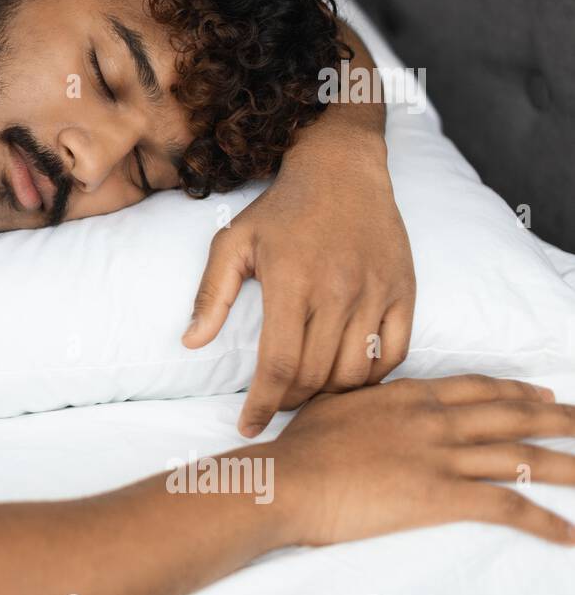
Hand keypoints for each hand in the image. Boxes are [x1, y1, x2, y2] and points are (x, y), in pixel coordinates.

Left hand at [183, 135, 414, 435]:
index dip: (263, 404)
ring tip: (309, 395)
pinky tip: (348, 378)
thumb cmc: (281, 209)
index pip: (279, 365)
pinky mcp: (404, 291)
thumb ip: (211, 294)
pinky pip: (396, 353)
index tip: (249, 426)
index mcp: (292, 282)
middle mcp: (338, 291)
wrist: (341, 168)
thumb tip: (191, 343)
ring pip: (358, 372)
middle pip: (316, 375)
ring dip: (330, 395)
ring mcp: (377, 292)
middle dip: (291, 403)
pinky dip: (373, 377)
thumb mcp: (233, 243)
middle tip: (275, 408)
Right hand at [270, 375, 574, 546]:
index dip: (516, 391)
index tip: (543, 394)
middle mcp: (434, 421)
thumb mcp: (333, 407)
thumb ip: (364, 403)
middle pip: (512, 416)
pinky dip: (544, 521)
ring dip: (567, 464)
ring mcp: (440, 457)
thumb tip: (367, 403)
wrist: (288, 479)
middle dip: (558, 420)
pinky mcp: (441, 496)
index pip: (477, 388)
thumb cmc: (300, 448)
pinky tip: (569, 534)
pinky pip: (507, 506)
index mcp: (408, 396)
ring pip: (521, 457)